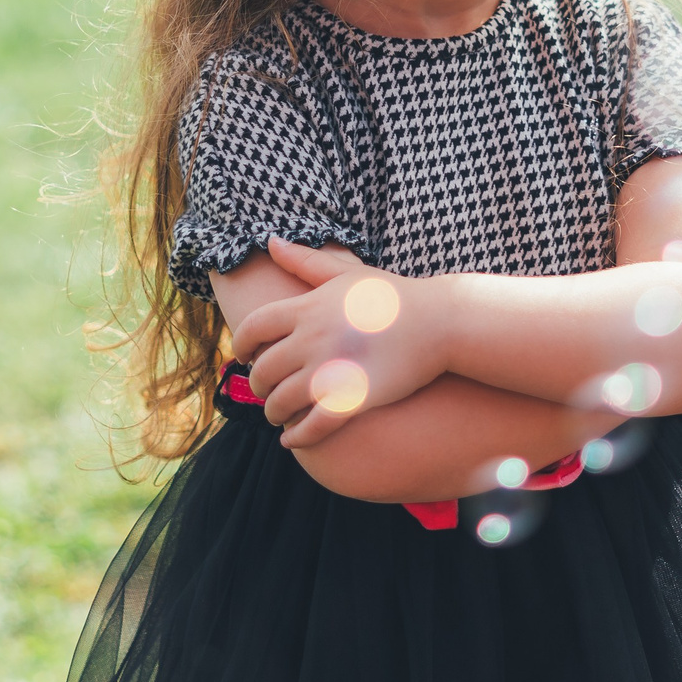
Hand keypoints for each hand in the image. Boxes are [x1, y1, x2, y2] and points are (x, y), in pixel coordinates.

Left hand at [235, 239, 448, 447]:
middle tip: (266, 390)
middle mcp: (313, 339)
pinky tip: (292, 439)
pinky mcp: (353, 399)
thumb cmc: (393, 296)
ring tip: (279, 416)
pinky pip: (312, 427)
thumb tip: (271, 241)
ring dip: (274, 413)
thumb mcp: (346, 273)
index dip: (241, 346)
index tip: (244, 356)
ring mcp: (331, 371)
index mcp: (308, 308)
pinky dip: (296, 437)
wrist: (440, 322)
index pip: (253, 328)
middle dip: (259, 384)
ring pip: (282, 402)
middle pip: (264, 370)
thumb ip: (305, 261)